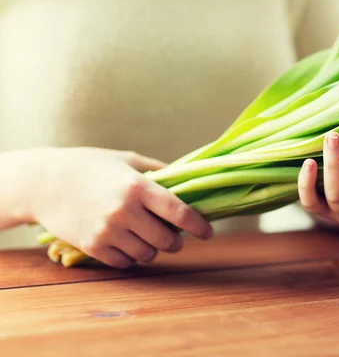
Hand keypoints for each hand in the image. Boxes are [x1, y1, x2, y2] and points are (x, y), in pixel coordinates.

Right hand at [28, 147, 212, 267]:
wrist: (45, 182)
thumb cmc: (91, 165)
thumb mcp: (127, 160)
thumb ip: (158, 171)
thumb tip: (187, 179)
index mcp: (138, 186)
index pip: (179, 212)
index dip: (198, 225)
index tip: (208, 231)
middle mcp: (125, 210)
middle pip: (167, 240)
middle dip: (176, 241)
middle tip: (174, 236)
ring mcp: (108, 231)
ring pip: (148, 254)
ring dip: (153, 249)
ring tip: (148, 238)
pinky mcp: (93, 246)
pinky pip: (125, 263)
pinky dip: (131, 257)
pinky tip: (127, 243)